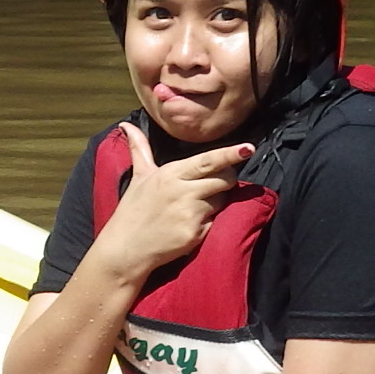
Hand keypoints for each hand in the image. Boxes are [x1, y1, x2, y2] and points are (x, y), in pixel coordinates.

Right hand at [88, 123, 250, 279]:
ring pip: (221, 201)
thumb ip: (139, 148)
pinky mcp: (194, 234)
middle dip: (228, 179)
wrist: (126, 248)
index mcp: (171, 173)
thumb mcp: (138, 176)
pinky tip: (187, 225)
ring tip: (191, 209)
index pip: (208, 160)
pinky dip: (206, 224)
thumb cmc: (133, 210)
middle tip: (215, 185)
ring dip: (214, 203)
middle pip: (224, 179)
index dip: (230, 154)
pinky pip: (214, 223)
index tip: (248, 148)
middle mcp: (182, 191)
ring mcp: (190, 213)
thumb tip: (126, 124)